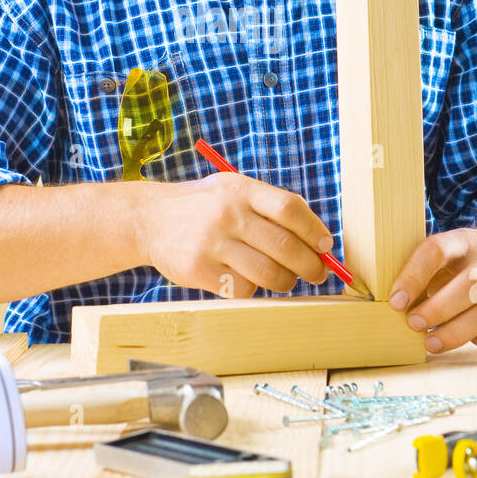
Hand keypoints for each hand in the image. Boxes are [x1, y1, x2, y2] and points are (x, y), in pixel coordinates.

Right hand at [136, 172, 332, 296]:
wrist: (150, 219)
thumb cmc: (204, 207)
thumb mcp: (232, 190)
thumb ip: (269, 208)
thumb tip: (318, 241)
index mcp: (240, 189)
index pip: (289, 209)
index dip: (315, 230)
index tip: (325, 246)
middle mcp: (227, 214)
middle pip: (285, 246)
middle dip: (310, 266)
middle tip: (317, 273)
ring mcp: (211, 243)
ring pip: (268, 273)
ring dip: (285, 282)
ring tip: (285, 280)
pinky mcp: (198, 269)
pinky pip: (243, 288)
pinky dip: (253, 289)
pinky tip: (247, 279)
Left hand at [388, 205, 476, 354]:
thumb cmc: (466, 260)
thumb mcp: (445, 253)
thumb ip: (422, 272)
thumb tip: (396, 305)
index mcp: (463, 240)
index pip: (436, 250)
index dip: (413, 276)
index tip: (396, 302)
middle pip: (471, 283)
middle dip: (438, 309)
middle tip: (414, 325)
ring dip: (457, 332)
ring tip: (431, 343)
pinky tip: (471, 341)